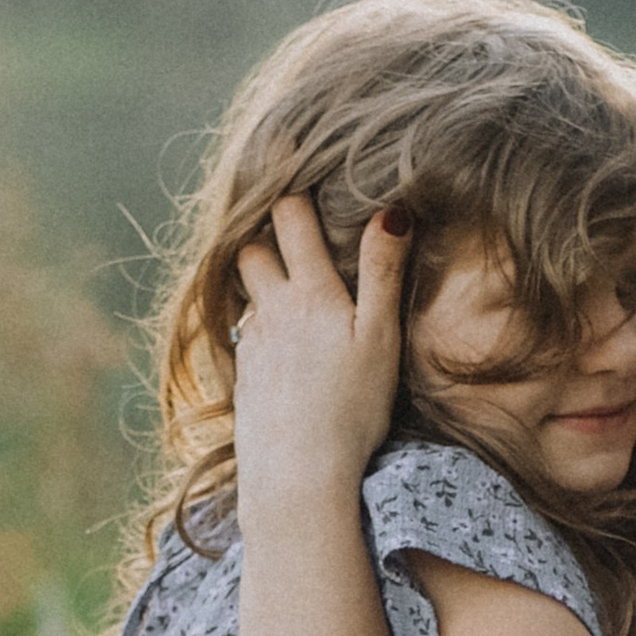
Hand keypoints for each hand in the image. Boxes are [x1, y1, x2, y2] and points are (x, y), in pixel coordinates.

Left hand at [229, 195, 405, 524]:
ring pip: (246, 293)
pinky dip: (259, 327)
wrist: (297, 477)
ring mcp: (252, 345)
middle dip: (264, 231)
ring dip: (260, 281)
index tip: (293, 157)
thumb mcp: (379, 338)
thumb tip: (392, 210)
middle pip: (251, 248)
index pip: (289, 217)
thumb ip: (383, 273)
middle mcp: (272, 311)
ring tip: (282, 281)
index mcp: (310, 293)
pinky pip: (245, 336)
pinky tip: (278, 345)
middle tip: (284, 223)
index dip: (290, 185)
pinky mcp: (243, 379)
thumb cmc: (351, 410)